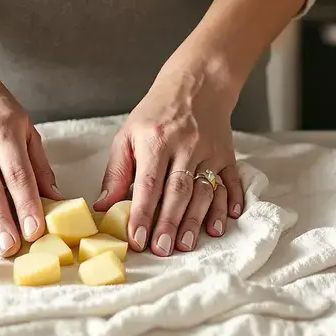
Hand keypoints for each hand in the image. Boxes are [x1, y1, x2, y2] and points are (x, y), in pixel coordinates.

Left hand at [97, 67, 243, 256]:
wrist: (197, 85)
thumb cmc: (156, 114)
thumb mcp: (128, 135)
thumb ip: (117, 173)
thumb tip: (104, 208)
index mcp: (156, 141)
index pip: (148, 184)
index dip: (142, 213)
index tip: (136, 239)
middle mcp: (185, 146)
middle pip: (178, 191)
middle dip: (169, 223)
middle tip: (162, 250)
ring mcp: (210, 151)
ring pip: (204, 191)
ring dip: (196, 220)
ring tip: (186, 244)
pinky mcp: (227, 155)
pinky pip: (231, 181)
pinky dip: (229, 202)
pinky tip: (224, 222)